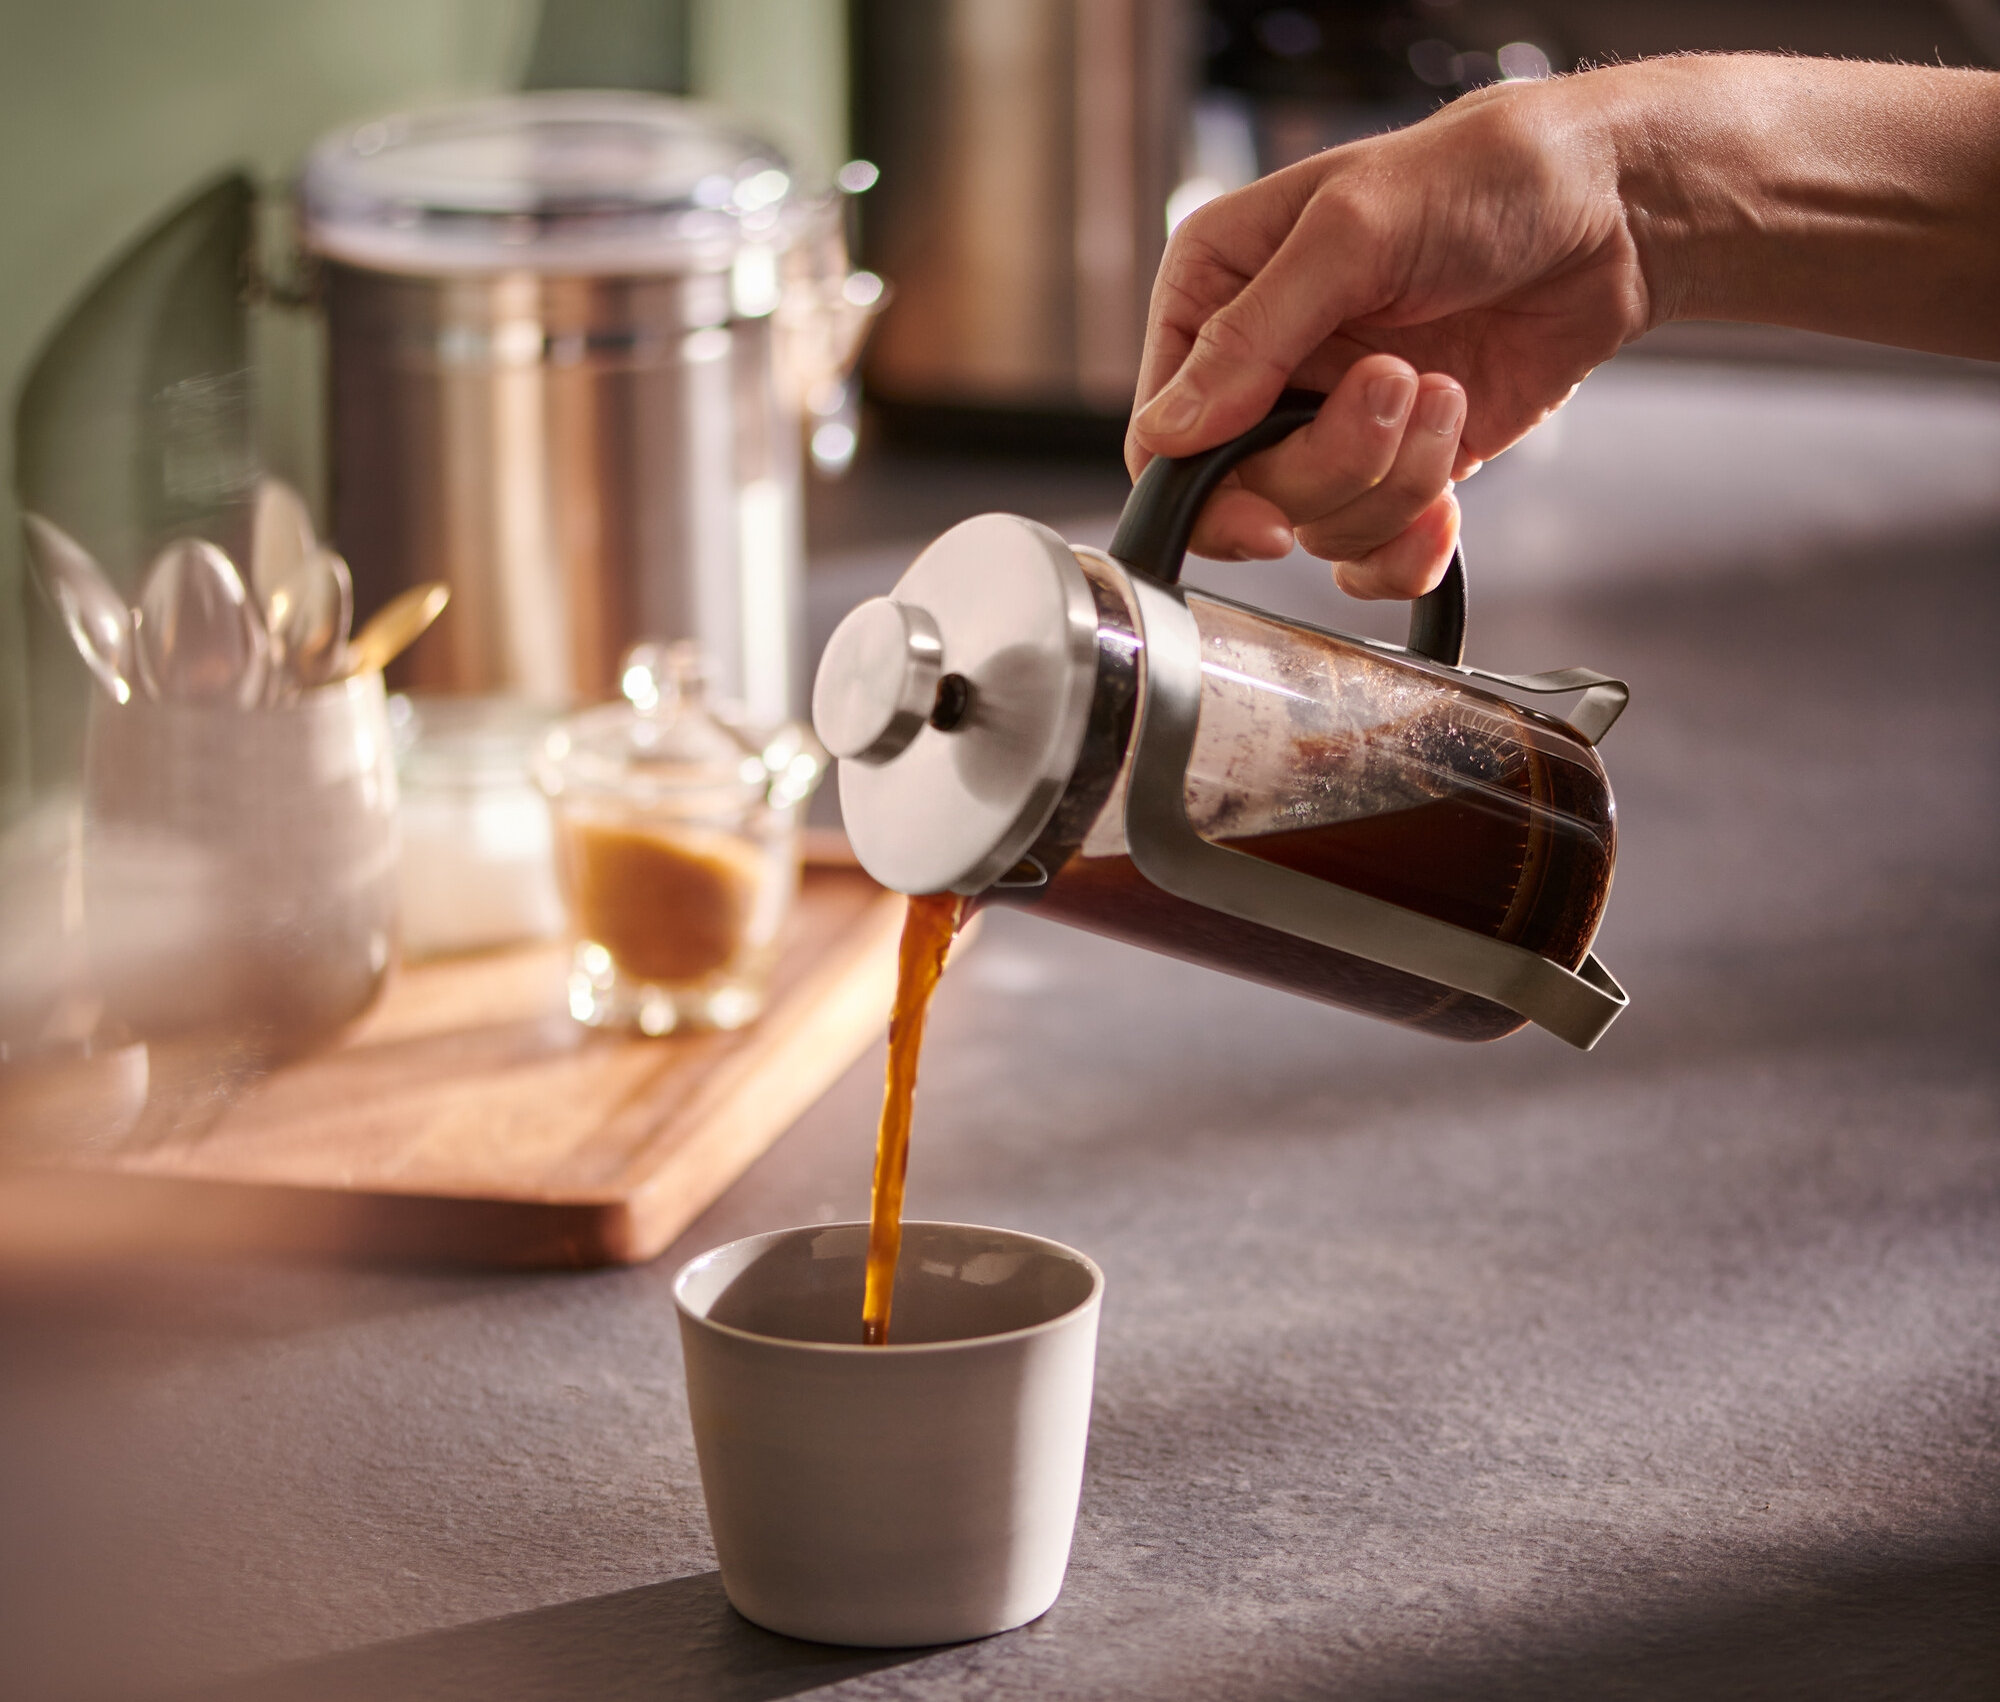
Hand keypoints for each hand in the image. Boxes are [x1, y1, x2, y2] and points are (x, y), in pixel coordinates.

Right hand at [1126, 75, 1647, 595]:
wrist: (1612, 212)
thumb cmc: (1487, 177)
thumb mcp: (1353, 230)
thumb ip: (1252, 334)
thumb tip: (1171, 433)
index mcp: (1218, 293)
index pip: (1162, 435)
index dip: (1207, 489)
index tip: (1269, 510)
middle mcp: (1262, 368)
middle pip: (1243, 494)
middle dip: (1334, 461)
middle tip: (1396, 384)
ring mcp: (1327, 423)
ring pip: (1316, 528)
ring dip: (1396, 480)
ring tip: (1445, 394)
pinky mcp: (1392, 467)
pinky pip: (1367, 557)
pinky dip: (1410, 545)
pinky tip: (1449, 498)